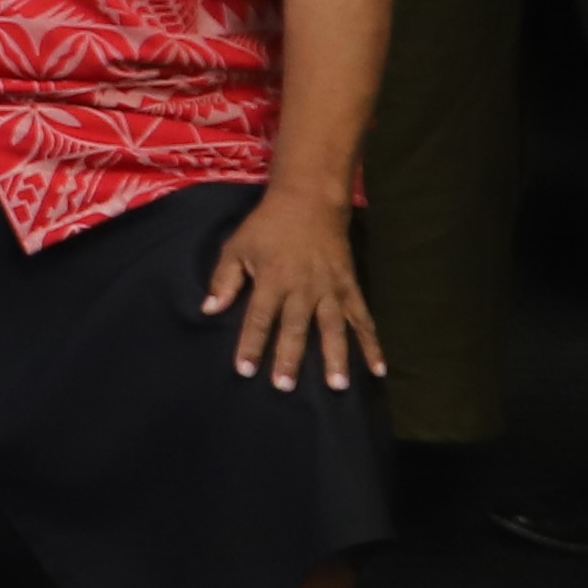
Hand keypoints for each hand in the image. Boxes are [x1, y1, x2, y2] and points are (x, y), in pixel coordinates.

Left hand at [203, 187, 386, 390]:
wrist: (309, 200)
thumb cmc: (267, 226)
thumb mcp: (237, 246)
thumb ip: (223, 279)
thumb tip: (209, 310)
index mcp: (272, 279)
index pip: (258, 317)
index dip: (250, 344)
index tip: (244, 369)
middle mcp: (302, 287)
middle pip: (295, 327)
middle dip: (289, 358)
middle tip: (284, 387)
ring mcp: (330, 288)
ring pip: (333, 327)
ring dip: (336, 357)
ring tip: (338, 386)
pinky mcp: (350, 287)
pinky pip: (363, 318)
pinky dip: (372, 343)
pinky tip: (378, 368)